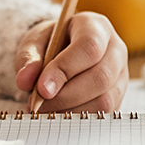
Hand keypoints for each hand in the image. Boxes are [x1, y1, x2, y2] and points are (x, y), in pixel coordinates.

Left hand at [14, 12, 128, 112]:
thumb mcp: (34, 43)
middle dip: (66, 95)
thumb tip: (24, 79)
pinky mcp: (118, 97)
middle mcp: (115, 50)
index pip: (89, 46)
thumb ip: (28, 58)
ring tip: (46, 109)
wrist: (61, 52)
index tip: (42, 88)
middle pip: (100, 76)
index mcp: (96, 26)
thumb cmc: (51, 43)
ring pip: (104, 99)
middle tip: (39, 103)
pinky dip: (77, 117)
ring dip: (71, 110)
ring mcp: (120, 75)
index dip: (66, 69)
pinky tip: (59, 113)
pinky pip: (102, 113)